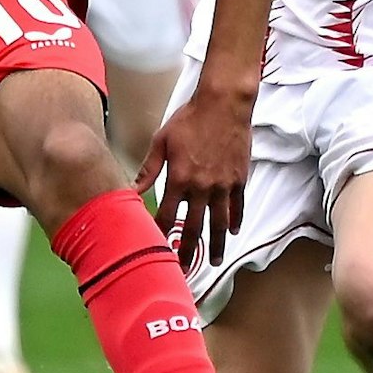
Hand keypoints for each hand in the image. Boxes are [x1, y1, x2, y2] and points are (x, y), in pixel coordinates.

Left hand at [135, 88, 252, 269]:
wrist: (224, 104)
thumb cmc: (190, 118)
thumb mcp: (162, 140)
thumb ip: (149, 168)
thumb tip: (133, 188)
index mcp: (179, 178)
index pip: (167, 215)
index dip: (161, 234)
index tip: (157, 249)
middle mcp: (202, 187)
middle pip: (194, 227)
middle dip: (189, 250)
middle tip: (185, 268)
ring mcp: (223, 185)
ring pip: (219, 223)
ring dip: (217, 244)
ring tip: (215, 261)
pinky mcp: (240, 179)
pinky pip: (238, 206)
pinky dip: (235, 220)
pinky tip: (233, 231)